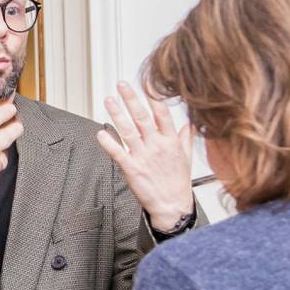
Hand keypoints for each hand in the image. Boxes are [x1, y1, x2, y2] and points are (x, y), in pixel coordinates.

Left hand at [97, 81, 193, 230]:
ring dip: (117, 114)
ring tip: (108, 101)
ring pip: (128, 131)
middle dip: (131, 99)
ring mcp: (143, 157)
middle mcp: (156, 146)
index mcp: (170, 141)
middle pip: (142, 118)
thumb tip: (189, 123)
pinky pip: (117, 153)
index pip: (162, 114)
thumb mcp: (186, 158)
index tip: (146, 83)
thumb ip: (186, 138)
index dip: (153, 98)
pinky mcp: (132, 169)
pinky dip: (108, 142)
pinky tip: (100, 132)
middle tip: (121, 85)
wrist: (172, 207)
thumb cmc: (178, 183)